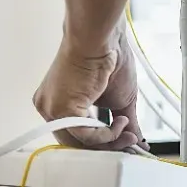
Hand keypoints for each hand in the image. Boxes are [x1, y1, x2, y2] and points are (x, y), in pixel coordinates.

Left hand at [34, 24, 143, 149]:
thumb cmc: (108, 58)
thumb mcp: (119, 100)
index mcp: (60, 104)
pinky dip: (107, 134)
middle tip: (129, 141)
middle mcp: (51, 108)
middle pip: (78, 144)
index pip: (78, 137)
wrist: (102, 39)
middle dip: (108, 147)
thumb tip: (135, 141)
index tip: (124, 142)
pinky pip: (86, 136)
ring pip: (81, 143)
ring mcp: (52, 110)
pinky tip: (120, 122)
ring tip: (128, 129)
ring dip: (110, 141)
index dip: (103, 144)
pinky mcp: (60, 110)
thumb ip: (124, 124)